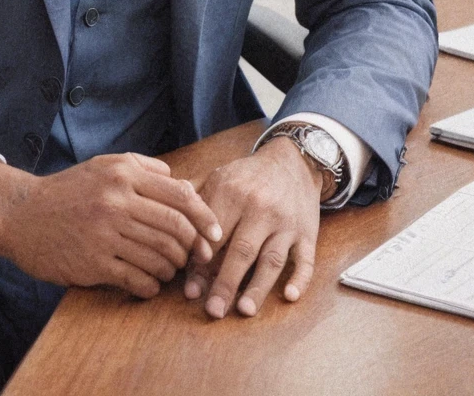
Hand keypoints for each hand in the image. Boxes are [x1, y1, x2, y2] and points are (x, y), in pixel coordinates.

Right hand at [0, 153, 222, 298]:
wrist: (21, 214)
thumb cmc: (68, 190)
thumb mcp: (104, 166)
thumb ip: (144, 168)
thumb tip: (183, 182)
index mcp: (124, 175)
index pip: (181, 196)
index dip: (205, 218)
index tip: (215, 235)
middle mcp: (117, 200)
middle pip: (175, 228)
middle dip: (193, 248)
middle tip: (196, 259)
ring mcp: (105, 232)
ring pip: (160, 255)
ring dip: (173, 269)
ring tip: (170, 271)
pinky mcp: (93, 262)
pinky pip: (137, 278)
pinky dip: (151, 285)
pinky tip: (150, 284)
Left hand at [184, 136, 320, 318]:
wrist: (292, 162)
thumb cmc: (248, 176)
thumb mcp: (219, 177)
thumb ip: (193, 198)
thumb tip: (166, 218)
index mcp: (233, 192)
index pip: (213, 234)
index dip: (201, 262)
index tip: (190, 289)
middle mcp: (260, 208)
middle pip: (241, 250)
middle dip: (225, 282)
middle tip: (212, 311)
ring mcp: (286, 223)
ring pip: (272, 258)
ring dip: (258, 286)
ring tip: (244, 310)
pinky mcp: (307, 233)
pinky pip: (305, 259)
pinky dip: (300, 279)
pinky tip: (290, 296)